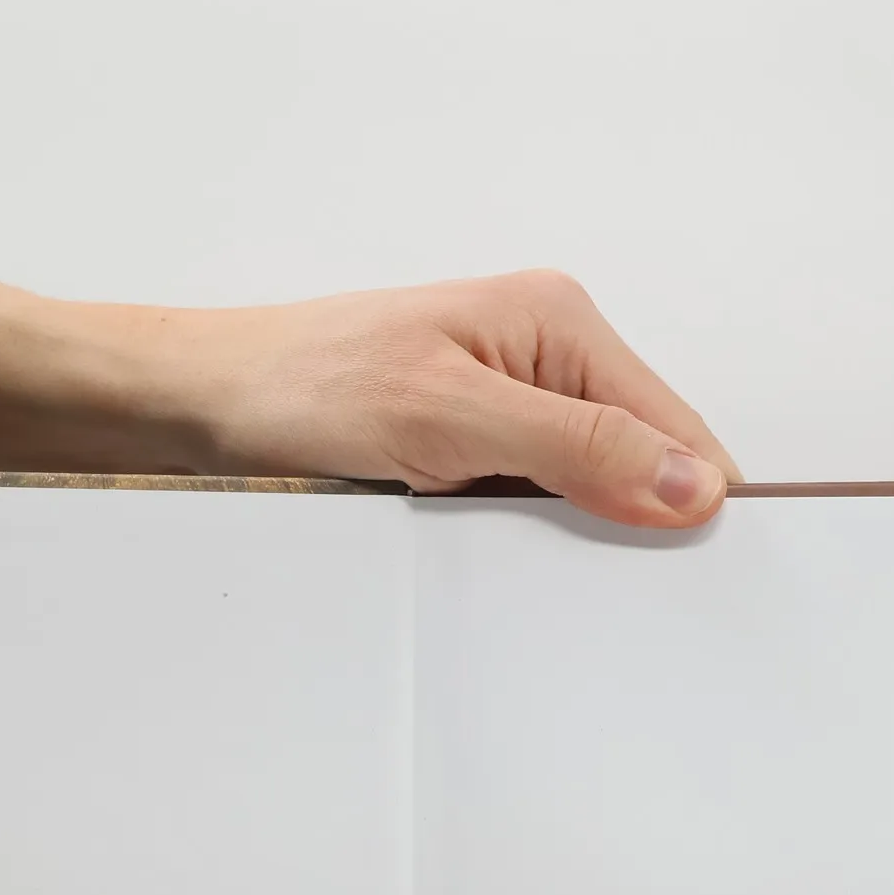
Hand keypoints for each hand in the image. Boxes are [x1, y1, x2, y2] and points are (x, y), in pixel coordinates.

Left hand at [0, 270, 740, 529]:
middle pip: (641, 462)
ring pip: (588, 488)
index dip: (687, 505)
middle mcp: (545, 353)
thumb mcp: (451, 419)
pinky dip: (517, 532)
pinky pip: (533, 499)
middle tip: (565, 565)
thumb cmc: (302, 386)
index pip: (678, 429)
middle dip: (622, 521)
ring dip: (562, 530)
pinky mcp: (472, 439)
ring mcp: (509, 398)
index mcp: (558, 322)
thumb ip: (579, 448)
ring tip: (498, 539)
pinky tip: (477, 539)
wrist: (203, 402)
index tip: (680, 572)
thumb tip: (690, 483)